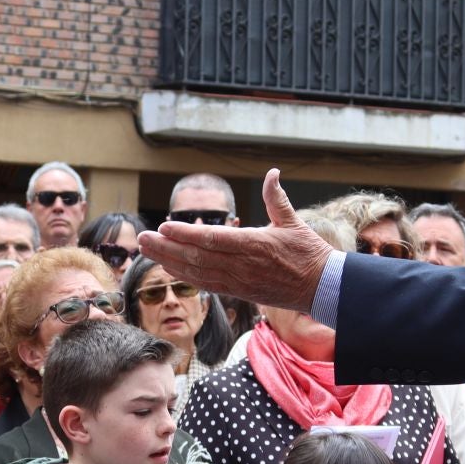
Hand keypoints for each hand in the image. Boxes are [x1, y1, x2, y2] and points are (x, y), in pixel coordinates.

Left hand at [140, 170, 331, 312]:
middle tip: (143, 239)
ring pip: (197, 272)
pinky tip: (169, 268)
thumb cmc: (309, 253)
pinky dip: (186, 276)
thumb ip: (277, 197)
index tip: (164, 226)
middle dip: (167, 248)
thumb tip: (273, 172)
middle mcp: (242, 265)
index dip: (186, 235)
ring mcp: (239, 281)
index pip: (213, 240)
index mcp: (254, 245)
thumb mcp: (293, 222)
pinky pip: (207, 284)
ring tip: (148, 251)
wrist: (321, 288)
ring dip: (170, 262)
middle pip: (197, 257)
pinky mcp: (240, 291)